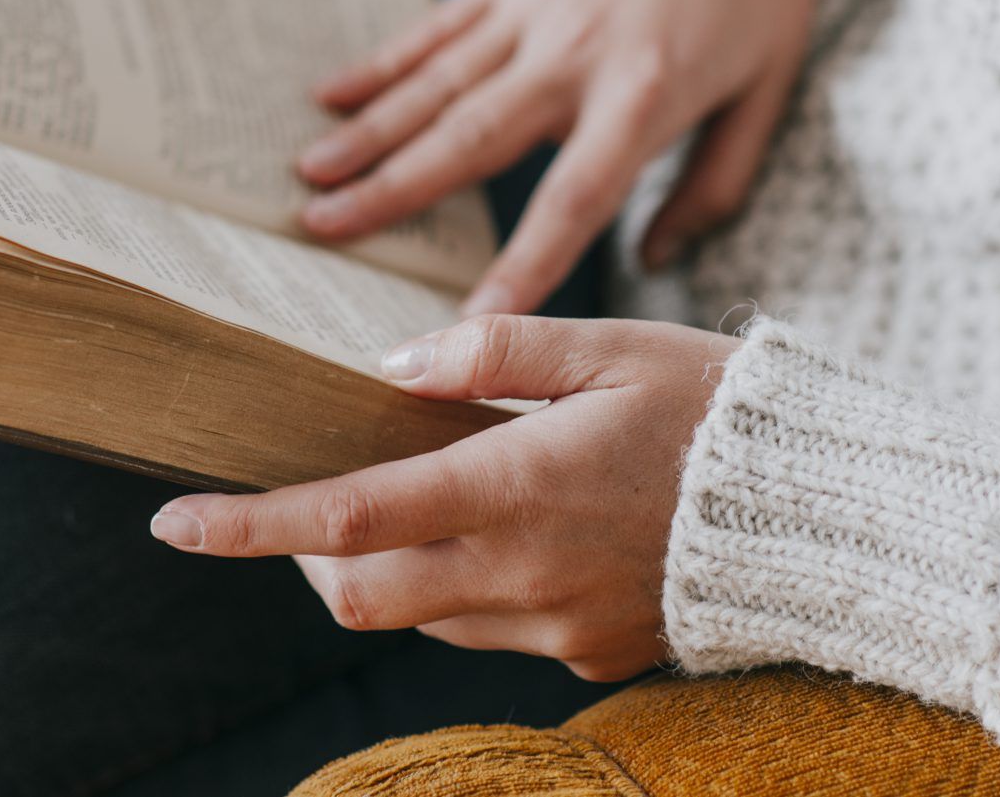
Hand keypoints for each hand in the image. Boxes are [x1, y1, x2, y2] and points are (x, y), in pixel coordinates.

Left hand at [148, 317, 738, 681]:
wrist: (824, 510)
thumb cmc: (717, 409)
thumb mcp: (610, 346)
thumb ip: (492, 351)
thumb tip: (392, 369)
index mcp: (514, 486)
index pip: (347, 519)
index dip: (249, 525)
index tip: (175, 522)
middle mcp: (520, 574)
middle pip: (358, 595)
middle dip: (304, 559)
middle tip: (305, 505)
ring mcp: (554, 627)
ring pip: (419, 617)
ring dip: (393, 569)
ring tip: (435, 500)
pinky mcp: (589, 654)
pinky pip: (490, 634)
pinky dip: (467, 589)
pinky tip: (518, 536)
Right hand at [297, 0, 825, 314]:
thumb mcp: (768, 95)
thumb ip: (715, 187)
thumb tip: (657, 261)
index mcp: (645, 95)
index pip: (573, 202)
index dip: (520, 269)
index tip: (470, 327)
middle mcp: (577, 53)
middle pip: (471, 137)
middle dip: (392, 189)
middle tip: (320, 228)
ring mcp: (538, 9)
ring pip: (438, 81)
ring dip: (368, 129)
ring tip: (307, 173)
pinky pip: (439, 26)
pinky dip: (382, 61)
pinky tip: (329, 93)